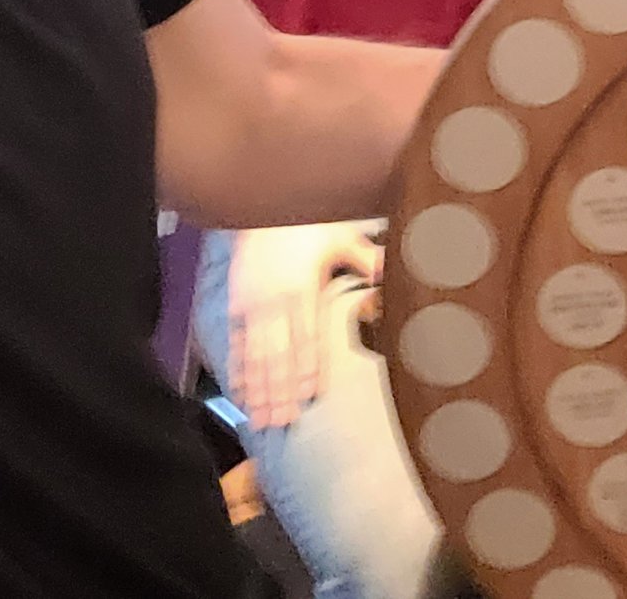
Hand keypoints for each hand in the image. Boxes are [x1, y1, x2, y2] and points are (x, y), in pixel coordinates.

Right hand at [224, 221, 382, 428]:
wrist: (261, 202)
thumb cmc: (306, 220)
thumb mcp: (340, 234)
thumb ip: (365, 258)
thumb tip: (391, 272)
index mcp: (302, 288)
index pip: (306, 337)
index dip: (307, 369)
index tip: (307, 397)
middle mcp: (274, 301)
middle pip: (278, 355)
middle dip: (278, 392)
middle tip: (281, 423)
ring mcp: (251, 305)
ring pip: (255, 356)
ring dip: (258, 390)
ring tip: (261, 419)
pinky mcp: (235, 304)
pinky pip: (236, 343)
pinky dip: (238, 370)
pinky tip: (241, 393)